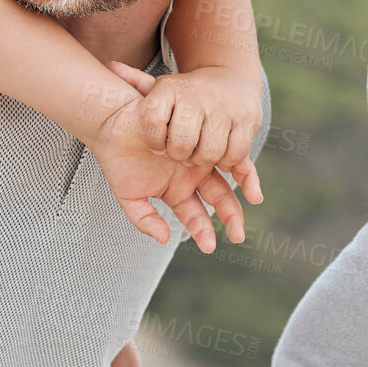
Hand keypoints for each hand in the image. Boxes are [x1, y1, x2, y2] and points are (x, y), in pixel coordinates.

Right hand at [91, 62, 254, 252]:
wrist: (114, 120)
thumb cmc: (118, 159)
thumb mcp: (129, 195)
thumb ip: (144, 219)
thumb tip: (165, 239)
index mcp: (177, 192)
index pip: (196, 216)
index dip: (203, 231)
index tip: (209, 245)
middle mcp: (193, 175)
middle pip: (219, 198)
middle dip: (230, 216)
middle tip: (238, 234)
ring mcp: (200, 153)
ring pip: (227, 174)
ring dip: (241, 187)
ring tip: (253, 199)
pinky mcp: (204, 133)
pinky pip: (225, 148)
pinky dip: (236, 160)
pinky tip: (241, 171)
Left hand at [137, 64, 262, 182]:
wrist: (231, 77)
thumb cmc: (187, 92)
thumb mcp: (162, 88)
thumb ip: (136, 83)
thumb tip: (111, 66)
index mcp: (170, 87)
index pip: (151, 120)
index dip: (153, 140)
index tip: (158, 145)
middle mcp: (197, 94)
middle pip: (181, 143)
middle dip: (179, 155)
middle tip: (180, 153)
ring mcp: (225, 106)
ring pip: (209, 152)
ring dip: (203, 160)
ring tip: (198, 154)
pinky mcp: (248, 118)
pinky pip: (235, 153)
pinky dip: (228, 160)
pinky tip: (220, 154)